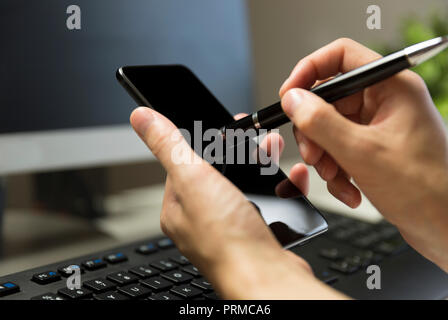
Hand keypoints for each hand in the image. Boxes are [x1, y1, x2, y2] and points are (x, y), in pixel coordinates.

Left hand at [130, 107, 346, 298]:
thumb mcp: (192, 177)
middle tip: (256, 136)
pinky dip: (279, 185)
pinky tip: (288, 177)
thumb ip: (168, 145)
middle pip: (218, 171)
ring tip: (274, 148)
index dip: (204, 140)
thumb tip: (142, 118)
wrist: (266, 277)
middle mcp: (201, 219)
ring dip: (261, 162)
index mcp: (178, 206)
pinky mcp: (255, 233)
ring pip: (244, 185)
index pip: (183, 163)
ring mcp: (230, 226)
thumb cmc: (226, 238)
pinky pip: (267, 202)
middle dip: (239, 150)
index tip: (222, 126)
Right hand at [280, 38, 447, 271]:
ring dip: (324, 155)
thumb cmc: (422, 188)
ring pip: (330, 126)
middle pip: (330, 97)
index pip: (341, 56)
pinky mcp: (373, 147)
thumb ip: (321, 122)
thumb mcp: (361, 152)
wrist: (443, 226)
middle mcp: (386, 101)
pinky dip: (337, 169)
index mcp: (392, 87)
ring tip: (334, 176)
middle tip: (312, 153)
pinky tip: (348, 188)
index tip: (289, 95)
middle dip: (314, 129)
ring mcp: (379, 125)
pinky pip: (339, 148)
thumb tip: (293, 100)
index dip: (309, 71)